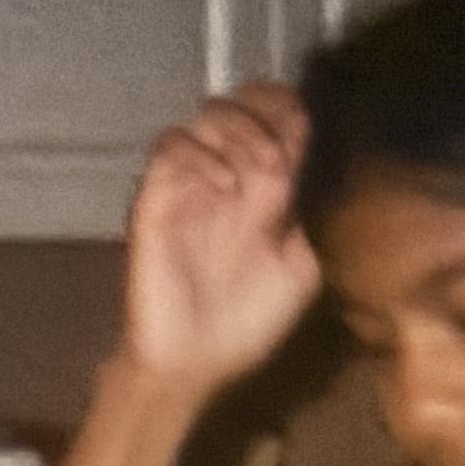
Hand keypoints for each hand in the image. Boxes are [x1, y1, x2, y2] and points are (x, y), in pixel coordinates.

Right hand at [108, 84, 322, 413]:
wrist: (192, 360)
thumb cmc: (247, 325)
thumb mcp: (302, 272)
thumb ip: (307, 220)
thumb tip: (308, 180)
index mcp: (269, 192)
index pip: (282, 121)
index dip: (288, 105)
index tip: (296, 115)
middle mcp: (231, 178)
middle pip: (245, 105)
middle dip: (264, 119)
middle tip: (270, 161)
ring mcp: (193, 184)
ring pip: (207, 115)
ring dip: (235, 134)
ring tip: (243, 179)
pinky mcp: (157, 196)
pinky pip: (172, 145)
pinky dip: (198, 154)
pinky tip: (219, 185)